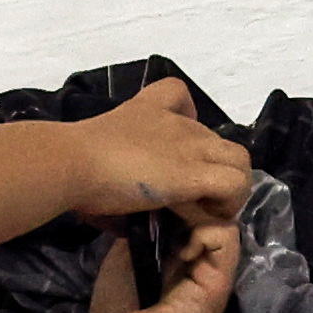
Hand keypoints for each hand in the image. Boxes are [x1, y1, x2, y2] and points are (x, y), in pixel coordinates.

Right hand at [59, 80, 254, 225]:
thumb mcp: (98, 156)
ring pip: (240, 161)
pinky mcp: (195, 172)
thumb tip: (121, 210)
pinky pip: (235, 184)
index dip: (188, 121)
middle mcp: (177, 124)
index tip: (174, 153)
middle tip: (195, 201)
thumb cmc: (74, 164)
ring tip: (207, 211)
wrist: (71, 163)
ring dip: (230, 188)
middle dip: (214, 172)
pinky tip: (203, 217)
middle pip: (220, 141)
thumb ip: (117, 171)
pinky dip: (227, 203)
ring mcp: (191, 146)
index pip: (179, 95)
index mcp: (147, 112)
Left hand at [91, 210, 229, 312]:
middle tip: (163, 198)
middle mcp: (196, 254)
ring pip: (217, 215)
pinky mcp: (224, 273)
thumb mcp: (120, 260)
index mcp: (171, 252)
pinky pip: (224, 233)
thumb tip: (147, 208)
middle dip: (184, 199)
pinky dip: (204, 232)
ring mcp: (212, 263)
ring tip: (173, 222)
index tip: (150, 193)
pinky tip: (183, 249)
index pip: (181, 210)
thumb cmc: (122, 311)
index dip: (171, 197)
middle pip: (201, 209)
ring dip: (194, 213)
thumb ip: (138, 234)